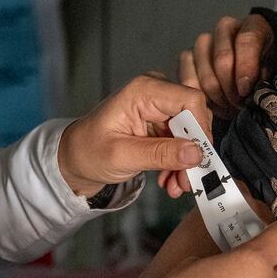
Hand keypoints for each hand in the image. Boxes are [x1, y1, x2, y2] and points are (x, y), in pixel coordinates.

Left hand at [57, 75, 209, 197]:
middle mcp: (155, 92)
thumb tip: (196, 153)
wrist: (76, 158)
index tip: (199, 159)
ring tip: (176, 186)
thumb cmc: (89, 151)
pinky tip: (169, 179)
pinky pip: (183, 140)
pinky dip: (179, 162)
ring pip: (192, 132)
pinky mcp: (162, 122)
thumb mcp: (122, 156)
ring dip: (187, 162)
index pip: (190, 100)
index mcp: (143, 90)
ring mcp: (160, 107)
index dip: (201, 129)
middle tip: (187, 181)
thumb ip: (160, 153)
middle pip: (194, 117)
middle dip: (194, 151)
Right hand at [178, 13, 273, 119]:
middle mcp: (226, 28)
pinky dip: (201, 97)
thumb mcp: (273, 70)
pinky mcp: (188, 56)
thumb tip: (250, 93)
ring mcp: (204, 41)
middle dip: (231, 89)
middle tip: (239, 105)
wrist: (251, 68)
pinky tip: (214, 106)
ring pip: (204, 72)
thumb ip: (265, 77)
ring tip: (229, 108)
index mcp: (253, 25)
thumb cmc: (264, 69)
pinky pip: (188, 79)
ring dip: (217, 96)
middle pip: (223, 59)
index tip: (246, 91)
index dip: (245, 68)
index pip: (247, 40)